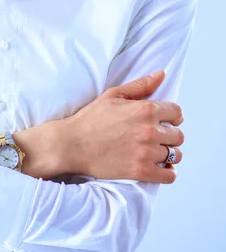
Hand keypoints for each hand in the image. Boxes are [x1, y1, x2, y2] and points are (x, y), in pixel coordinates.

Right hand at [49, 70, 182, 183]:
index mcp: (144, 109)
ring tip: (156, 153)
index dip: (173, 117)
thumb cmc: (90, 118)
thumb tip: (161, 74)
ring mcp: (146, 152)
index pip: (176, 112)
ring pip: (175, 155)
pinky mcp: (141, 171)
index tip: (166, 121)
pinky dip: (168, 173)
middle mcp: (149, 130)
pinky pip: (169, 176)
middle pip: (178, 136)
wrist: (72, 144)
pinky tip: (159, 169)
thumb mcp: (113, 95)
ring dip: (168, 154)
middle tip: (157, 138)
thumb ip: (140, 85)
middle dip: (169, 136)